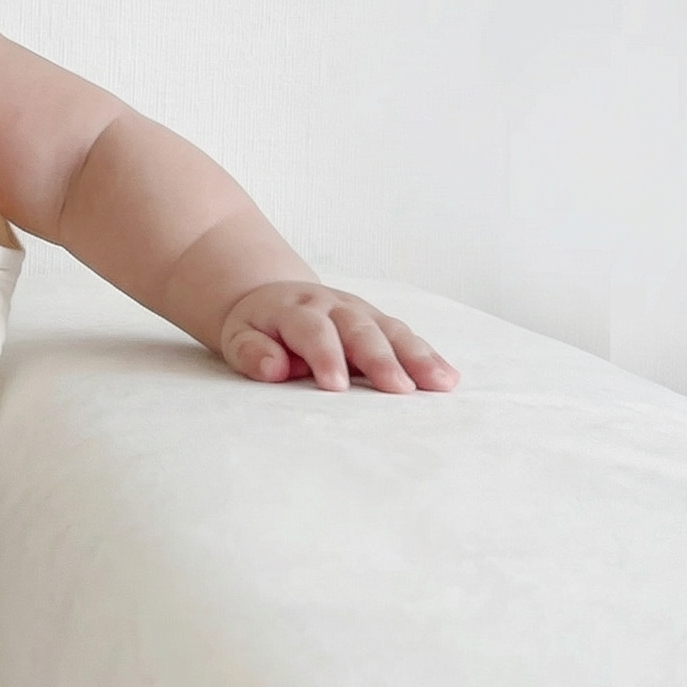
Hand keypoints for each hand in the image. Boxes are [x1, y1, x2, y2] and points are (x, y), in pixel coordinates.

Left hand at [220, 282, 457, 393]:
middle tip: (399, 389)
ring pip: (391, 330)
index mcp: (294, 309)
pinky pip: (405, 337)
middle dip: (380, 359)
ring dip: (416, 356)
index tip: (335, 386)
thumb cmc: (257, 328)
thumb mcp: (238, 337)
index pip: (312, 330)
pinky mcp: (378, 322)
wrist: (272, 297)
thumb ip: (252, 351)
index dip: (324, 355)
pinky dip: (426, 356)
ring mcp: (360, 312)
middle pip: (359, 329)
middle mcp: (332, 306)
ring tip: (440, 383)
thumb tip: (272, 367)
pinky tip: (447, 377)